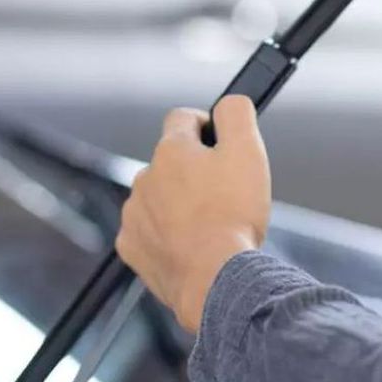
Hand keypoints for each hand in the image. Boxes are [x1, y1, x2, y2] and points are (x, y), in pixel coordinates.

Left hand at [116, 95, 270, 332]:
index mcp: (171, 150)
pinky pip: (149, 232)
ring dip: (179, 204)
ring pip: (159, 197)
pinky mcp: (132, 247)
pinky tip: (191, 246)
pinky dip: (167, 236)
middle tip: (224, 193)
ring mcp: (135, 214)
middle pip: (171, 162)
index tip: (220, 144)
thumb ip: (236, 114)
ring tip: (210, 224)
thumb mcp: (248, 151)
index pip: (182, 118)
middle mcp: (145, 178)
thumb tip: (229, 102)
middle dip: (194, 172)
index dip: (206, 126)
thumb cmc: (233, 217)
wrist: (214, 278)